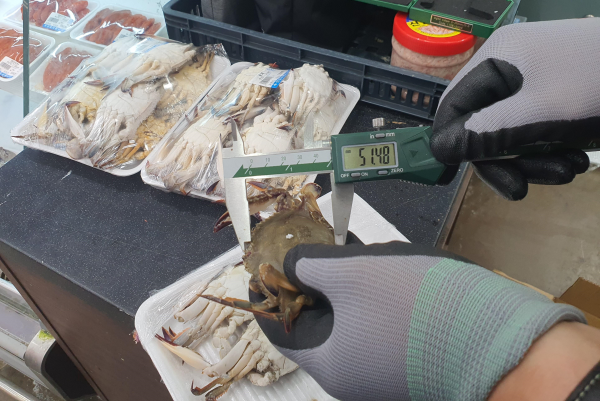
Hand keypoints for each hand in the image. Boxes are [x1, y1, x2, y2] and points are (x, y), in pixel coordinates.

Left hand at [256, 242, 584, 400]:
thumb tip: (288, 264)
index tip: (270, 265)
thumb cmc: (416, 306)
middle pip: (322, 320)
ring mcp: (386, 369)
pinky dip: (388, 296)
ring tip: (378, 257)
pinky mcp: (415, 358)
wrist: (499, 337)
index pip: (280, 329)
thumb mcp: (349, 274)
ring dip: (361, 284)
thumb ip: (308, 267)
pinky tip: (406, 274)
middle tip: (330, 249)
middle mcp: (355, 376)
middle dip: (325, 281)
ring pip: (358, 317)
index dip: (271, 293)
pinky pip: (387, 322)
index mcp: (330, 364)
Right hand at [432, 18, 599, 199]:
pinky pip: (532, 132)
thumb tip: (439, 149)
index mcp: (498, 60)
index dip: (454, 143)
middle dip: (503, 160)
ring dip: (530, 161)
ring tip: (567, 171)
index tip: (467, 175)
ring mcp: (531, 83)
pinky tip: (574, 160)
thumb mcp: (542, 114)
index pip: (452, 107)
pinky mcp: (552, 98)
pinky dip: (547, 152)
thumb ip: (487, 132)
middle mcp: (508, 69)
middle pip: (480, 125)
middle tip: (523, 188)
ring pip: (508, 134)